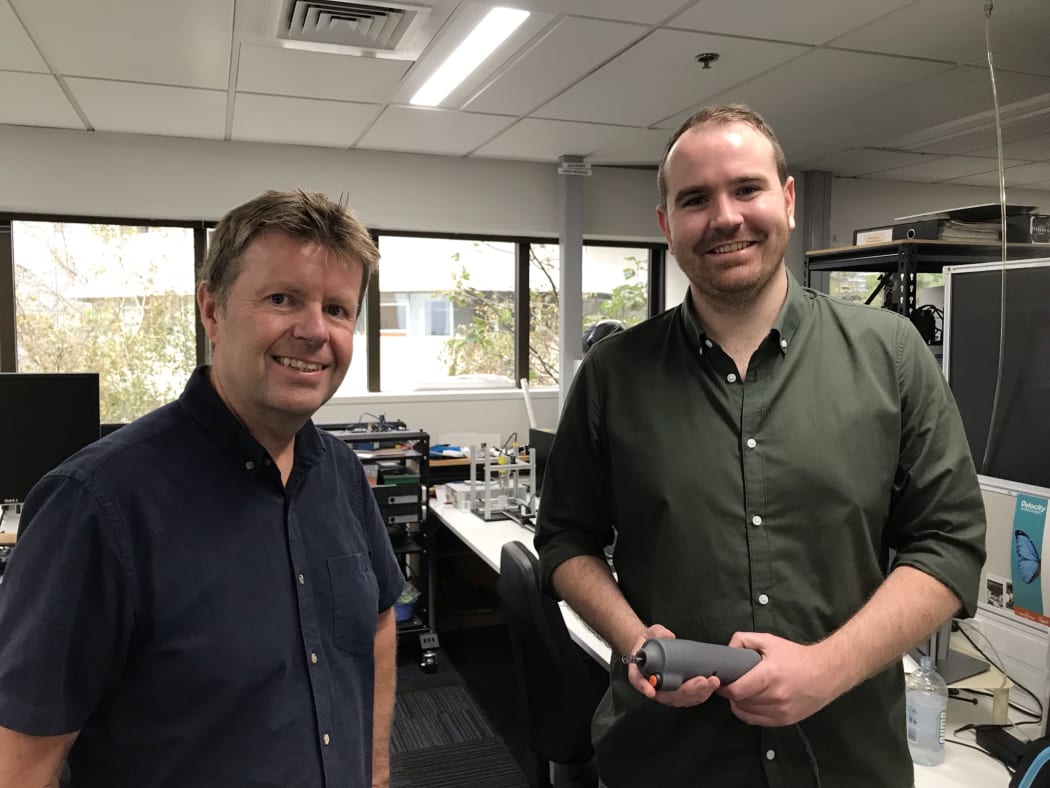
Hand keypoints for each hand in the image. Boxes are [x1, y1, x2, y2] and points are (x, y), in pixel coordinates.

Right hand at [625, 625, 721, 707]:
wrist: (654, 648)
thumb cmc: (650, 642)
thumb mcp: (652, 633)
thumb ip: (658, 632)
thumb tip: (669, 636)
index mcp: (639, 671)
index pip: (638, 681)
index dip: (644, 687)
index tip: (651, 691)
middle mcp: (653, 685)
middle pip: (667, 695)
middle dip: (687, 691)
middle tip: (702, 681)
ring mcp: (666, 691)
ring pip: (681, 699)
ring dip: (698, 693)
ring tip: (712, 682)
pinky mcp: (678, 693)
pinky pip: (689, 698)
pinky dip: (702, 694)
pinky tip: (712, 686)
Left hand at [716, 632, 837, 726]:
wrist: (826, 673)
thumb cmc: (796, 656)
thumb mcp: (769, 641)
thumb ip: (744, 640)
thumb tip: (727, 650)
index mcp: (770, 675)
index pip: (737, 691)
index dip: (724, 687)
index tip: (722, 680)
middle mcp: (775, 696)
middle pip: (740, 702)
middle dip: (732, 693)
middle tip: (732, 684)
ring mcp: (781, 711)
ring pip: (746, 712)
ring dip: (739, 703)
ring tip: (742, 691)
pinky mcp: (785, 720)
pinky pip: (756, 721)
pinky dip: (748, 712)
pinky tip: (750, 702)